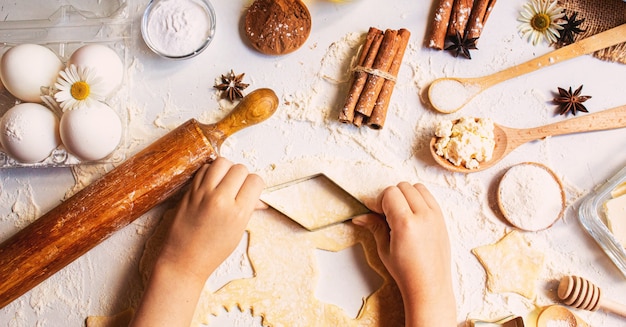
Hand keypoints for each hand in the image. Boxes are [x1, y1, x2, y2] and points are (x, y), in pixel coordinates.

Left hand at [131, 158, 263, 326]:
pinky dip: (211, 172)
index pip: (255, 181)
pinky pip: (204, 169)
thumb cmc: (211, 252)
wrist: (183, 261)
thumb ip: (248, 209)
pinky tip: (211, 183)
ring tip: (224, 181)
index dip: (254, 185)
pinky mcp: (189, 191)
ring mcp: (203, 194)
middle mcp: (221, 199)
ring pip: (222, 162)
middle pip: (240, 168)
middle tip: (238, 187)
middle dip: (242, 176)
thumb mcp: (238, 232)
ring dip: (227, 169)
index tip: (250, 191)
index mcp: (238, 212)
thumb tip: (258, 198)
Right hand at [352, 182, 455, 326]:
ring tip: (400, 213)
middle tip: (386, 214)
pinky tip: (412, 215)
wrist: (429, 286)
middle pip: (403, 187)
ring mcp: (435, 216)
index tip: (375, 212)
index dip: (379, 201)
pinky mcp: (442, 219)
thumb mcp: (384, 249)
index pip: (390, 193)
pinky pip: (430, 197)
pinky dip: (419, 199)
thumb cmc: (406, 272)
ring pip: (418, 188)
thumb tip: (359, 216)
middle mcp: (423, 216)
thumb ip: (374, 226)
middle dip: (391, 197)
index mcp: (406, 223)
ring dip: (406, 195)